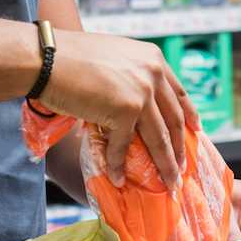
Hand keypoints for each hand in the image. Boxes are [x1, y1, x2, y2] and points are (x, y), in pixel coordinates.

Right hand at [35, 29, 198, 189]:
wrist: (46, 58)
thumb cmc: (70, 57)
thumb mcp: (113, 57)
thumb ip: (131, 74)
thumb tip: (136, 104)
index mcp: (152, 58)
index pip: (178, 92)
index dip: (188, 115)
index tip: (195, 131)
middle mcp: (152, 73)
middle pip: (173, 120)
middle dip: (179, 148)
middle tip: (182, 168)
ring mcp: (141, 93)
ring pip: (159, 139)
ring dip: (164, 165)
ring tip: (166, 183)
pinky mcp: (125, 111)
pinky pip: (123, 146)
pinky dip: (118, 165)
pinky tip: (118, 178)